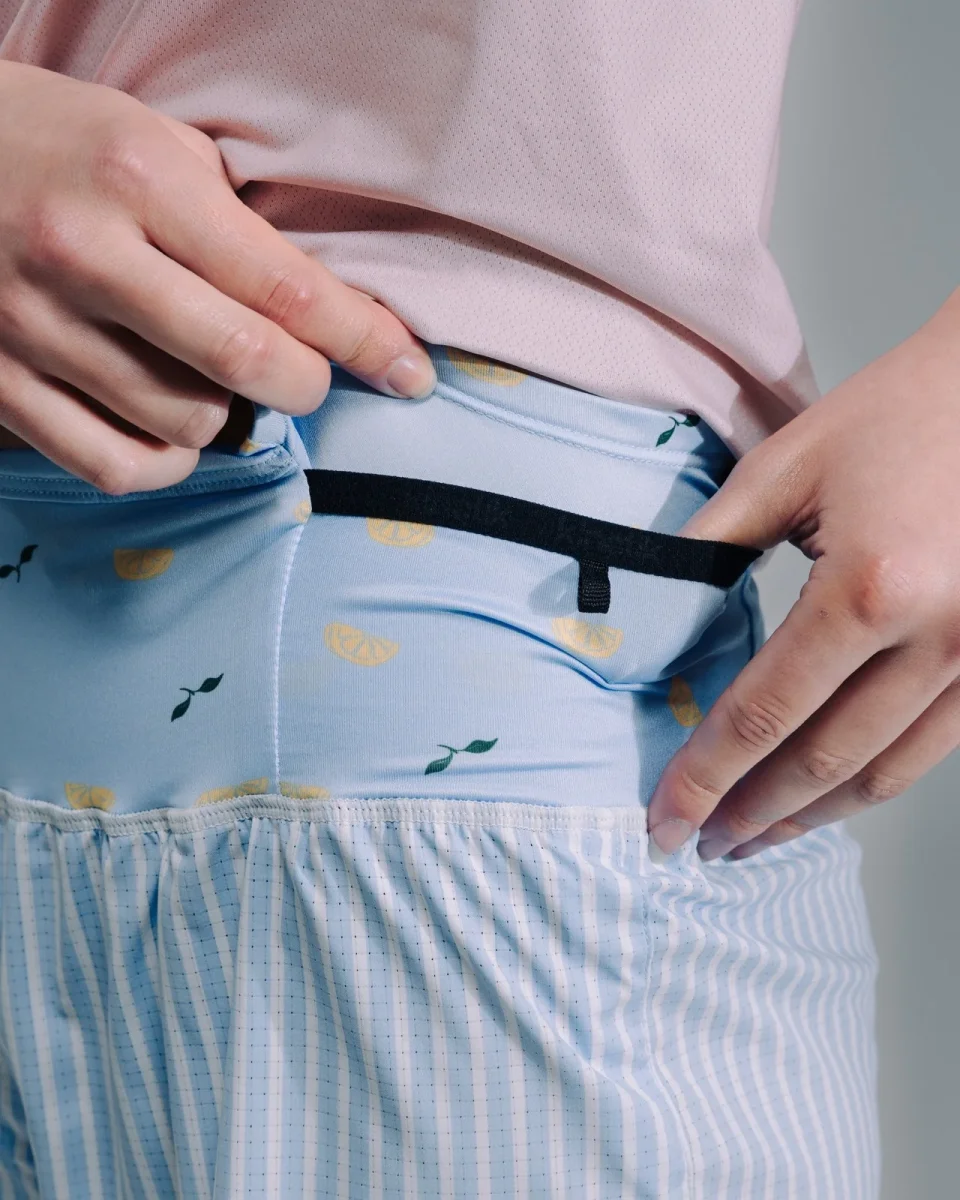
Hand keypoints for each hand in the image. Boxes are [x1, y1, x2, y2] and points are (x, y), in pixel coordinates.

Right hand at [0, 62, 435, 490]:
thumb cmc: (53, 142)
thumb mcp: (149, 137)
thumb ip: (231, 219)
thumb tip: (320, 306)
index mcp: (137, 179)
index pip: (286, 287)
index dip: (364, 340)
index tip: (408, 371)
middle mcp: (83, 254)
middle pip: (246, 363)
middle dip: (306, 384)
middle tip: (308, 376)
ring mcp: (32, 326)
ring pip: (186, 422)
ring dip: (229, 417)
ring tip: (216, 383)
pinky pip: (114, 465)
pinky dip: (166, 462)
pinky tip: (172, 430)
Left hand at [647, 286, 959, 862]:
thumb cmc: (898, 414)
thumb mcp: (785, 469)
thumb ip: (709, 546)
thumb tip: (648, 614)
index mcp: (867, 588)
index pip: (762, 712)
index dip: (705, 777)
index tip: (665, 821)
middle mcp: (935, 638)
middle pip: (821, 760)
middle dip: (751, 812)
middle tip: (701, 843)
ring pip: (882, 773)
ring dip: (812, 815)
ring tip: (754, 835)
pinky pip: (930, 749)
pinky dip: (870, 783)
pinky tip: (827, 793)